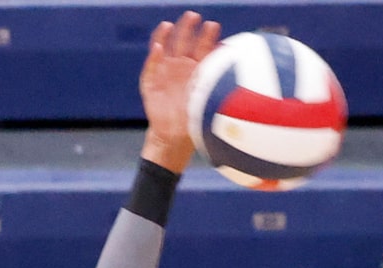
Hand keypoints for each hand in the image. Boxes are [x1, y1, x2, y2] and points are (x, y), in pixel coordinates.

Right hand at [138, 10, 222, 171]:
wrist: (174, 137)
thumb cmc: (195, 122)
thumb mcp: (209, 106)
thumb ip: (215, 91)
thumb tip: (231, 78)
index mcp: (197, 70)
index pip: (203, 48)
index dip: (207, 37)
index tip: (214, 25)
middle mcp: (181, 66)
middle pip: (184, 41)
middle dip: (188, 28)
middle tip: (194, 15)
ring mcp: (165, 70)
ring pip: (166, 47)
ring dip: (167, 36)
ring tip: (171, 25)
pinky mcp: (151, 79)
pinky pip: (151, 65)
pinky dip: (154, 56)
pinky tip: (158, 46)